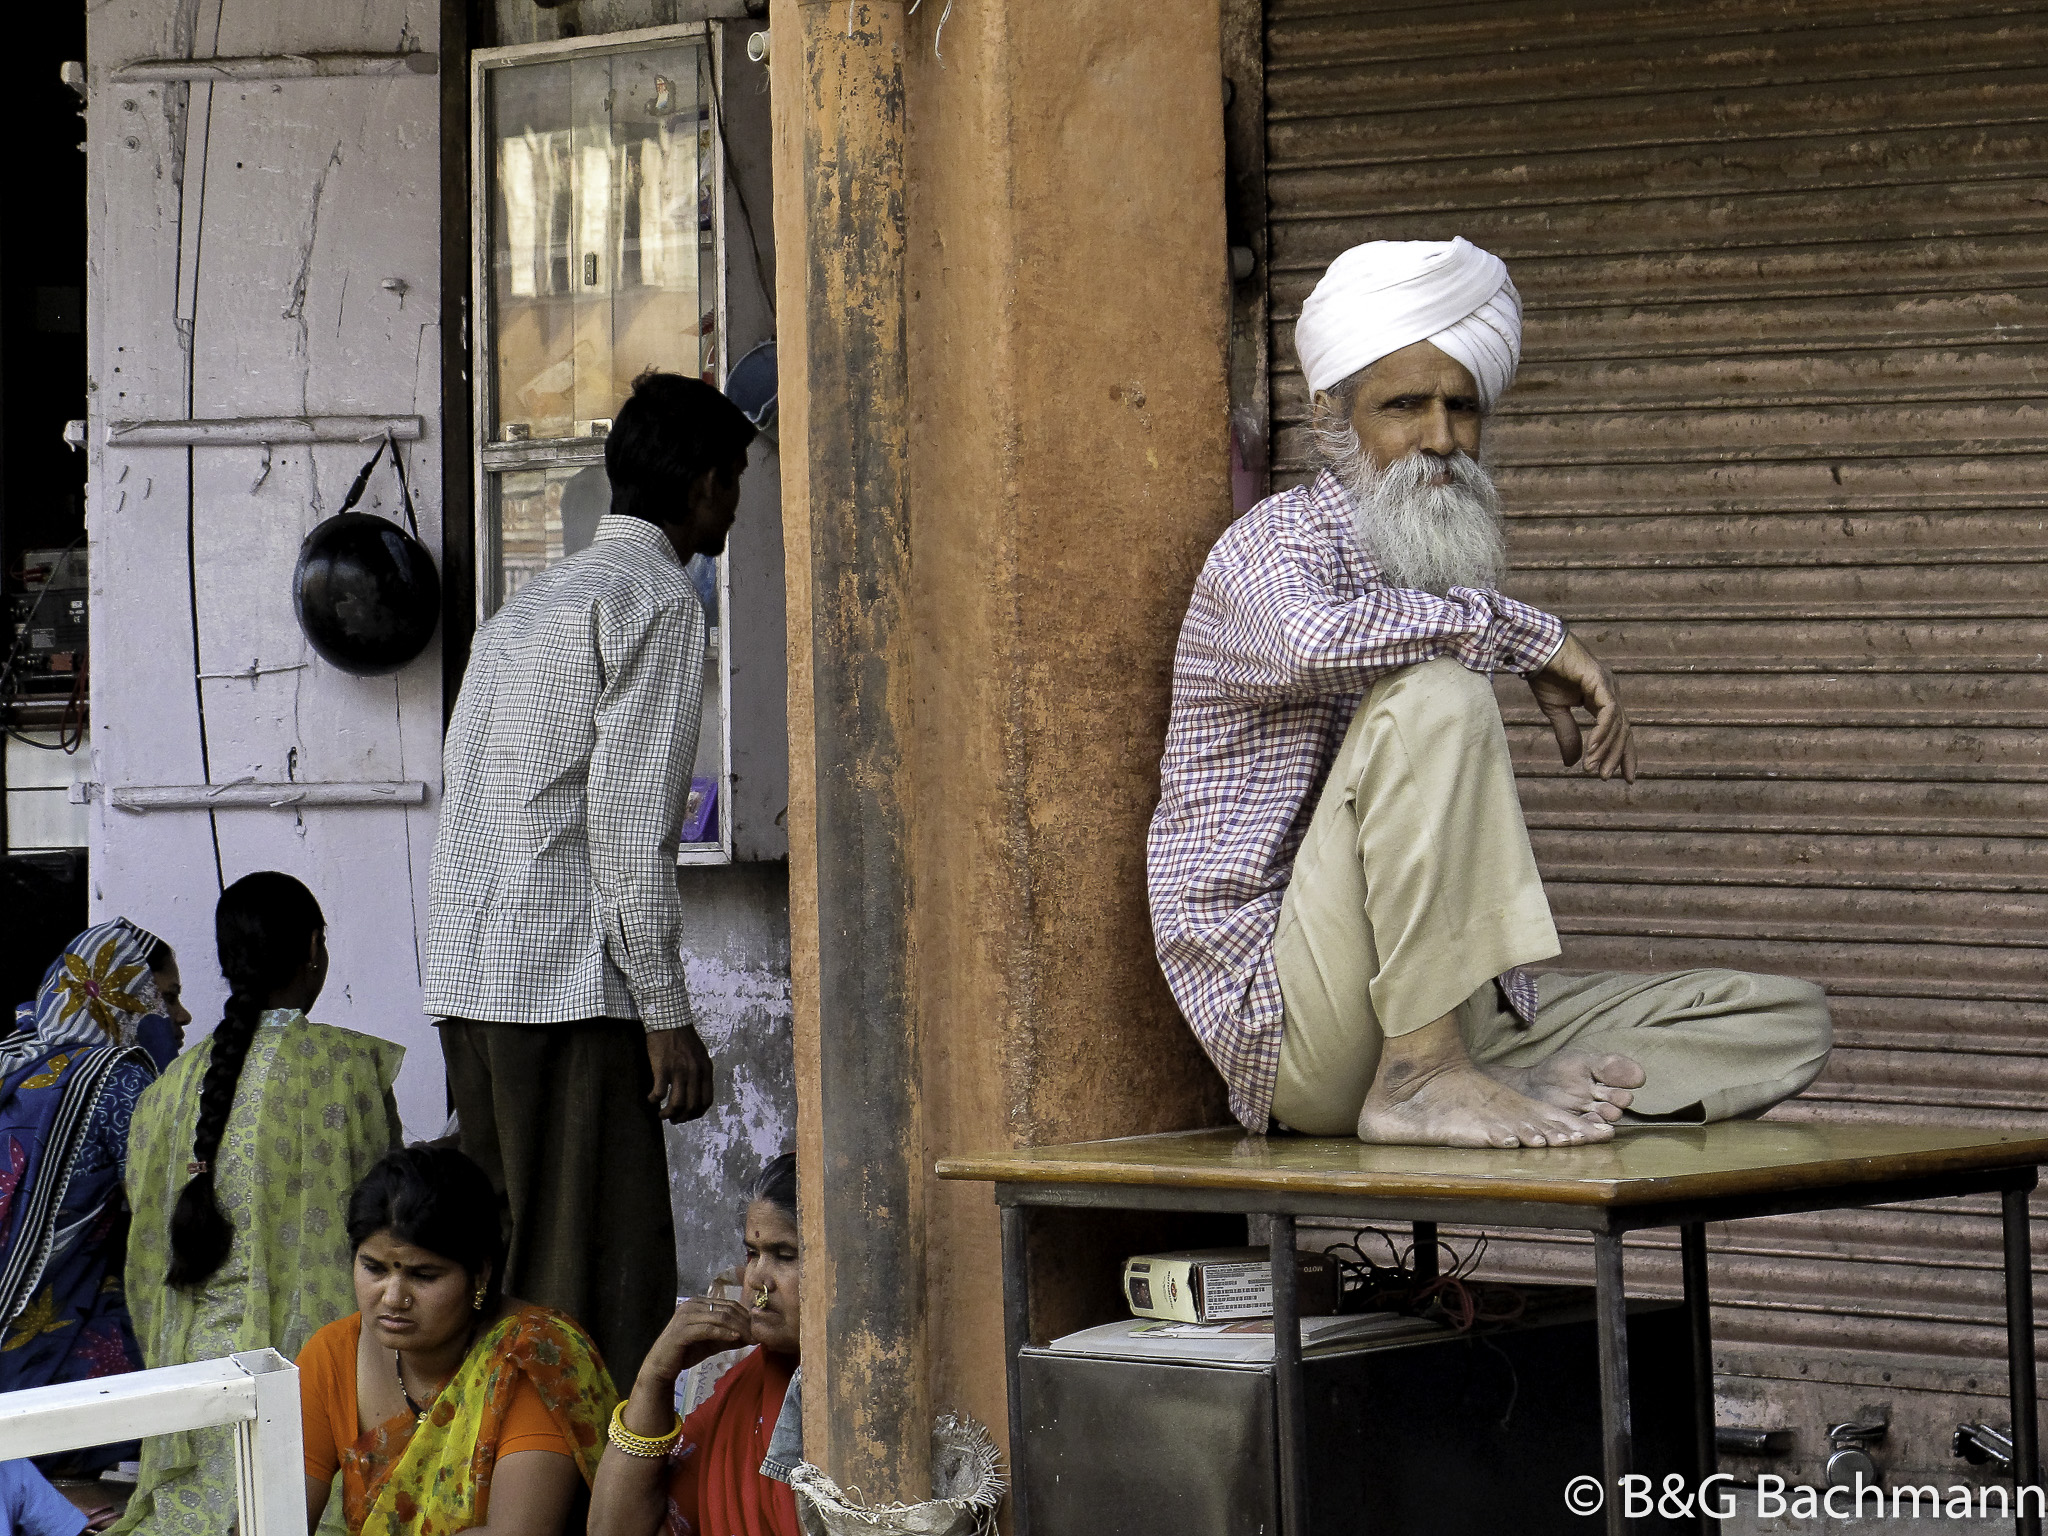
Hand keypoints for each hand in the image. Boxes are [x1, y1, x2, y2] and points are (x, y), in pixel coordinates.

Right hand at [639, 1295, 753, 1388]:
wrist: (661, 1367)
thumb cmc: (685, 1352)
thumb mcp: (711, 1343)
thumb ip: (729, 1336)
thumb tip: (751, 1335)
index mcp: (698, 1303)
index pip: (728, 1304)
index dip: (745, 1315)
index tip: (759, 1328)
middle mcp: (691, 1305)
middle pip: (726, 1309)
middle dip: (745, 1322)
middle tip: (758, 1335)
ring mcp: (686, 1316)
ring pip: (720, 1317)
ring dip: (738, 1328)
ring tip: (751, 1338)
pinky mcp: (682, 1330)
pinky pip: (709, 1329)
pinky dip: (724, 1333)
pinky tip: (736, 1339)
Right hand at [646, 1025, 713, 1123]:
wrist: (669, 1020)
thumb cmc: (683, 1037)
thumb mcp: (700, 1055)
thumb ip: (700, 1072)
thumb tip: (697, 1091)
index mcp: (705, 1070)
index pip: (706, 1100)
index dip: (697, 1113)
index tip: (688, 1116)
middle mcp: (695, 1072)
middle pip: (691, 1106)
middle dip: (682, 1118)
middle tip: (673, 1120)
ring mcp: (679, 1071)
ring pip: (676, 1104)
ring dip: (668, 1114)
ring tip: (662, 1115)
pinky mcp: (662, 1068)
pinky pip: (659, 1092)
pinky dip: (654, 1100)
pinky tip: (651, 1099)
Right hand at [1527, 633, 1636, 781]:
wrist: (1535, 649)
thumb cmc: (1545, 673)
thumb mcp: (1556, 711)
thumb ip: (1568, 735)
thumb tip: (1572, 763)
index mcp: (1602, 698)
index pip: (1619, 730)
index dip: (1622, 754)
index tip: (1623, 777)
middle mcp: (1610, 692)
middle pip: (1622, 730)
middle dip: (1616, 756)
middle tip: (1604, 777)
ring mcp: (1608, 686)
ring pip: (1616, 725)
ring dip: (1605, 749)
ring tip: (1592, 769)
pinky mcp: (1600, 682)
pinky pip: (1607, 713)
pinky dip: (1601, 734)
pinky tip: (1592, 750)